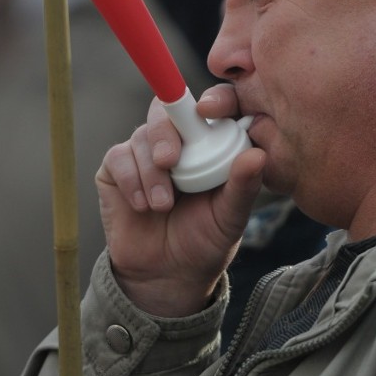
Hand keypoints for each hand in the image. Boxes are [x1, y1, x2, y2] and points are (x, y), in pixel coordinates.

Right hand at [96, 87, 265, 315]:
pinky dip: (131, 179)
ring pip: (141, 136)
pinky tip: (142, 205)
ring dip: (150, 171)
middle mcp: (177, 141)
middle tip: (170, 162)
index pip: (210, 105)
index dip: (211, 100)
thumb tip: (258, 155)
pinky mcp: (118, 168)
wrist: (167, 275)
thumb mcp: (231, 216)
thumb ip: (243, 186)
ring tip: (162, 205)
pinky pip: (118, 157)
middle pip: (167, 110)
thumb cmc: (205, 240)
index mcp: (209, 143)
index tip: (210, 110)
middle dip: (166, 133)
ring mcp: (145, 152)